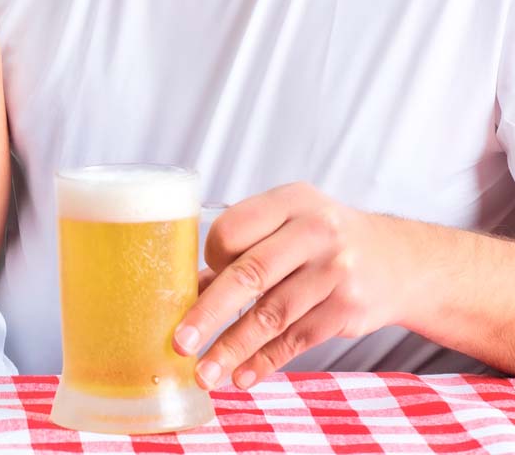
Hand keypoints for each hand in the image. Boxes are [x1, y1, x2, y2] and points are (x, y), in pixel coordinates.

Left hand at [173, 183, 415, 389]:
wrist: (400, 260)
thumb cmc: (324, 237)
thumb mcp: (289, 221)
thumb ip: (245, 247)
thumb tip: (189, 289)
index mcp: (291, 201)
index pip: (234, 229)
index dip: (211, 256)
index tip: (199, 279)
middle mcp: (314, 233)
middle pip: (250, 274)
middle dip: (209, 312)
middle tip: (179, 341)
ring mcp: (335, 273)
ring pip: (272, 316)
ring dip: (232, 348)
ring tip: (204, 374)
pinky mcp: (347, 311)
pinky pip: (297, 340)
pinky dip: (265, 361)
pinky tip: (241, 376)